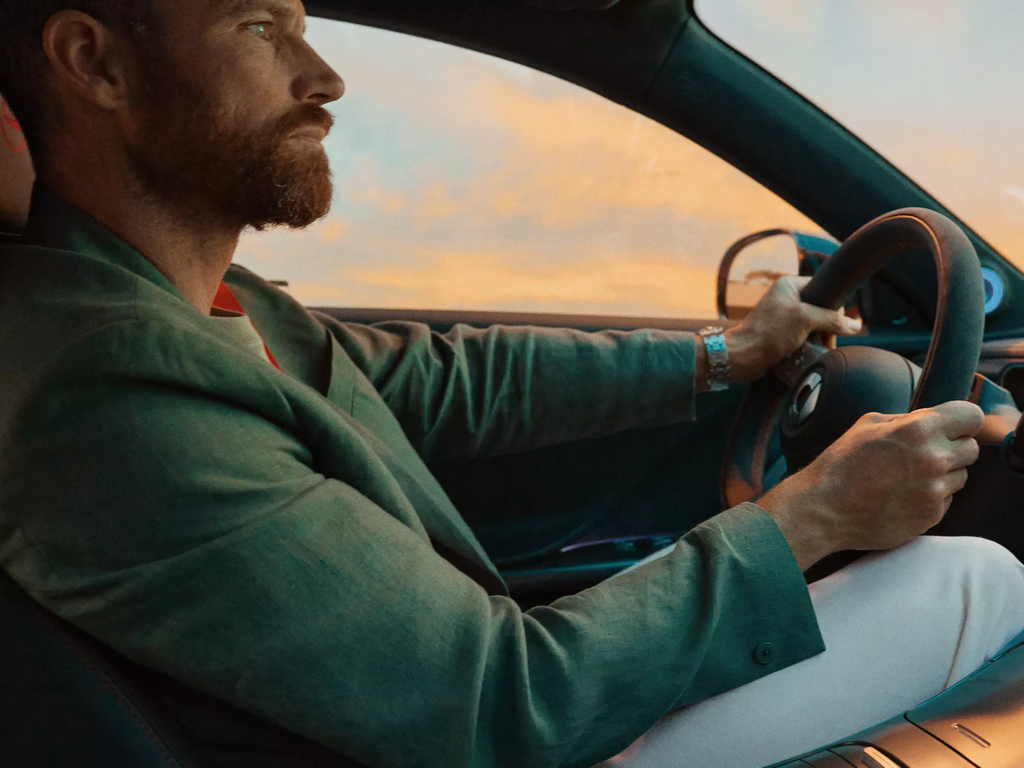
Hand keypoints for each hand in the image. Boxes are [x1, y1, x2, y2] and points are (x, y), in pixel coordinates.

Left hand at [723, 276, 862, 383]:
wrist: (741, 357)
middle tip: (828, 342)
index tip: (836, 324)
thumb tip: (856, 325)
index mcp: (789, 285)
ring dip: (820, 338)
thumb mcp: (804, 319)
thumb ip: (832, 319)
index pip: (823, 288)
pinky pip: (803, 337)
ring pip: (814, 325)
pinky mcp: (781, 334)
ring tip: (822, 350)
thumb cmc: (768, 333)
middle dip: (828, 326)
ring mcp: (783, 317)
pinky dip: (810, 345)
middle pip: (821, 309)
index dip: (834, 306)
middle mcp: (786, 298)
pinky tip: (812, 354)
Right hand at [758, 401, 984, 570]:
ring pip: (961, 476)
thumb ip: (906, 419)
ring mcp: (935, 490)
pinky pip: (946, 500)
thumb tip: (931, 419)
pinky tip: (902, 496)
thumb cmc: (840, 465)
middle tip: (925, 454)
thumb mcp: (867, 424)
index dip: (962, 421)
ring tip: (908, 478)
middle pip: (972, 448)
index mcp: (918, 429)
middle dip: (953, 448)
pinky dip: (930, 496)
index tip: (954, 427)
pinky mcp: (932, 515)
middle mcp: (933, 459)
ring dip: (942, 474)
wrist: (824, 509)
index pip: (972, 416)